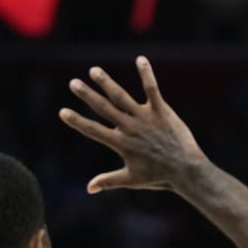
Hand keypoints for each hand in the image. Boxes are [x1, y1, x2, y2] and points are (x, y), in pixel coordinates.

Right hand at [59, 57, 206, 192]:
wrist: (185, 170)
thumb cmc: (158, 176)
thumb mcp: (131, 179)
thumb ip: (108, 181)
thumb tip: (89, 188)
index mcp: (121, 143)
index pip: (93, 131)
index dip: (77, 121)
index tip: (62, 112)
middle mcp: (130, 128)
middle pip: (104, 108)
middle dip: (87, 95)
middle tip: (73, 83)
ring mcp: (145, 117)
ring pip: (122, 96)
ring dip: (107, 83)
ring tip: (94, 71)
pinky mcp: (161, 111)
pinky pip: (151, 89)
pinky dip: (146, 74)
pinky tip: (140, 59)